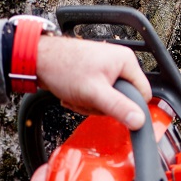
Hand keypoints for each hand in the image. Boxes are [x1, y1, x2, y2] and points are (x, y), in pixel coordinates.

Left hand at [35, 36, 151, 129]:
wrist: (37, 59)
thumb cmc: (63, 68)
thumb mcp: (94, 93)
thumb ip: (119, 107)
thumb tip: (140, 121)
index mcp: (126, 61)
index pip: (143, 93)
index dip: (129, 106)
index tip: (111, 108)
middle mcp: (119, 62)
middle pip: (124, 98)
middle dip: (103, 105)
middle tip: (88, 100)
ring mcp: (107, 68)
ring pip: (109, 99)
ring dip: (91, 103)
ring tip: (77, 96)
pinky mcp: (95, 74)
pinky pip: (98, 95)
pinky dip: (85, 99)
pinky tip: (74, 94)